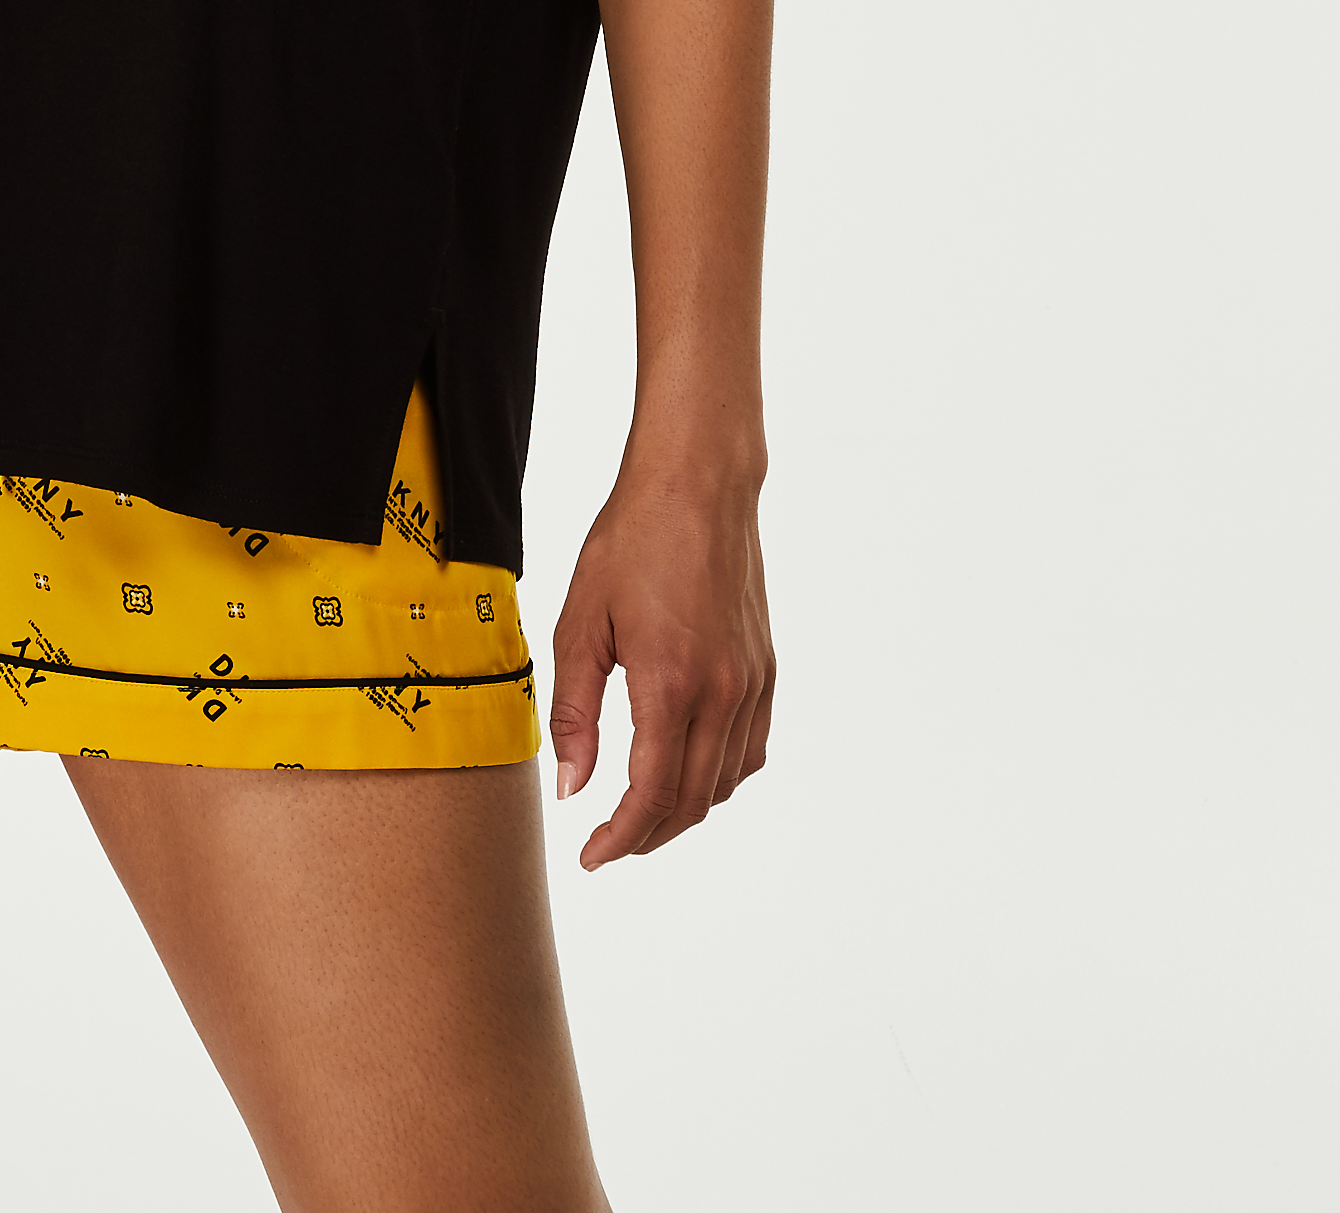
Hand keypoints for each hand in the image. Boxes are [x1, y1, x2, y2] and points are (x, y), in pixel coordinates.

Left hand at [550, 457, 774, 866]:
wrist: (698, 482)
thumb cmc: (632, 539)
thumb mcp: (580, 621)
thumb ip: (575, 712)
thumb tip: (573, 787)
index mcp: (670, 683)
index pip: (651, 796)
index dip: (619, 839)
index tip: (590, 857)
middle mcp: (721, 691)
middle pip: (691, 801)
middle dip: (648, 836)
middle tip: (607, 843)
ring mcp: (751, 681)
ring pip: (725, 782)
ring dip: (684, 810)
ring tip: (641, 812)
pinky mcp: (766, 666)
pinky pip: (750, 748)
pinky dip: (720, 776)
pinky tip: (688, 768)